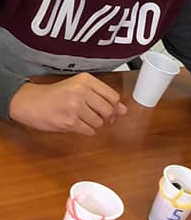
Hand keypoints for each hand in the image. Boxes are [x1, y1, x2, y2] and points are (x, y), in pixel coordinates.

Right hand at [9, 73, 126, 135]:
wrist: (30, 102)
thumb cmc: (55, 96)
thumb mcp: (79, 89)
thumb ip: (103, 98)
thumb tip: (124, 110)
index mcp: (85, 80)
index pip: (113, 97)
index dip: (113, 108)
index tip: (106, 110)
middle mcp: (81, 91)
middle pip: (109, 111)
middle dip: (105, 118)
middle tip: (93, 116)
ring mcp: (75, 106)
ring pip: (100, 123)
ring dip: (93, 125)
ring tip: (80, 118)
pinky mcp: (70, 121)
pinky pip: (90, 131)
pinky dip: (86, 131)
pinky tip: (76, 124)